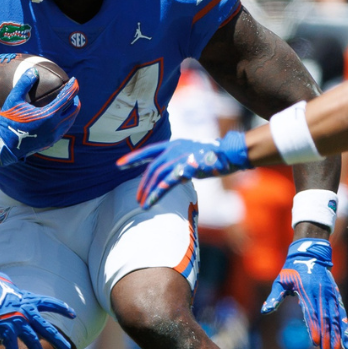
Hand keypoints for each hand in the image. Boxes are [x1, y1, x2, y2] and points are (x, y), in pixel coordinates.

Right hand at [0, 67, 80, 165]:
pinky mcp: (51, 141)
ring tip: (68, 101)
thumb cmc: (8, 121)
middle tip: (71, 90)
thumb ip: (24, 84)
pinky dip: (67, 119)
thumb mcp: (13, 100)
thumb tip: (34, 70)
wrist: (5, 145)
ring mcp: (54, 135)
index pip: (67, 98)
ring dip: (72, 109)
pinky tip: (60, 115)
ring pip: (71, 120)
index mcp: (48, 115)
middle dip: (75, 98)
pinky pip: (65, 128)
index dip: (73, 87)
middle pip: (74, 110)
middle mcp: (55, 126)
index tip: (74, 80)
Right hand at [0, 267, 75, 348]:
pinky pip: (12, 347)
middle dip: (57, 339)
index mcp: (29, 299)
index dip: (62, 309)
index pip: (50, 303)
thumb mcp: (6, 284)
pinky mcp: (6, 329)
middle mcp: (27, 311)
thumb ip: (10, 286)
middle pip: (46, 328)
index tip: (73, 314)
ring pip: (32, 340)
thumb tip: (7, 281)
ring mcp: (18, 321)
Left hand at [117, 129, 250, 208]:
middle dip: (142, 184)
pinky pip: (166, 184)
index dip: (133, 158)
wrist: (228, 154)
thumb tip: (173, 174)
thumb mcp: (191, 153)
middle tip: (137, 197)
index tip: (119, 165)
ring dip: (147, 191)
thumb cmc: (212, 156)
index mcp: (173, 144)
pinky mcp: (185, 169)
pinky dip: (156, 194)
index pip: (148, 151)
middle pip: (151, 168)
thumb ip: (179, 161)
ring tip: (141, 204)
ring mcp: (179, 158)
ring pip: (156, 176)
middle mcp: (173, 149)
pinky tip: (149, 204)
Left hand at [261, 239, 347, 348]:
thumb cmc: (292, 270)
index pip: (311, 313)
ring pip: (336, 318)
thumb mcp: (281, 281)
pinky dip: (345, 327)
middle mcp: (321, 293)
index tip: (315, 342)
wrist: (310, 255)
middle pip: (325, 318)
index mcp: (307, 291)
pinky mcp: (336, 296)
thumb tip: (264, 311)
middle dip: (327, 336)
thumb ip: (274, 297)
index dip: (314, 328)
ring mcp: (330, 295)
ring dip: (338, 334)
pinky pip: (342, 314)